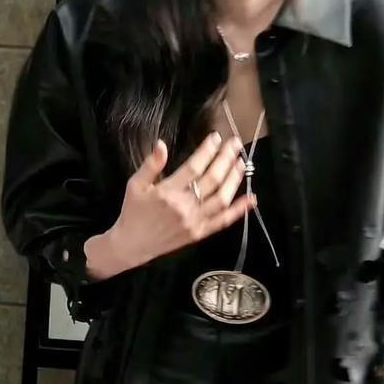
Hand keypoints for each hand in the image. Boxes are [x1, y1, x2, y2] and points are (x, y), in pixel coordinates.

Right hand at [107, 131, 254, 270]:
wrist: (132, 246)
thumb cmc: (133, 213)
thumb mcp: (135, 185)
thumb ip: (150, 165)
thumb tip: (161, 144)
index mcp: (167, 192)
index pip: (194, 167)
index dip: (208, 150)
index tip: (216, 138)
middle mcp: (184, 207)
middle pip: (212, 179)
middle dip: (226, 159)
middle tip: (234, 143)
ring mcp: (194, 221)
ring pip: (221, 198)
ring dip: (235, 179)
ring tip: (241, 162)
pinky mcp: (200, 233)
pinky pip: (223, 221)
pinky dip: (239, 210)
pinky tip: (251, 198)